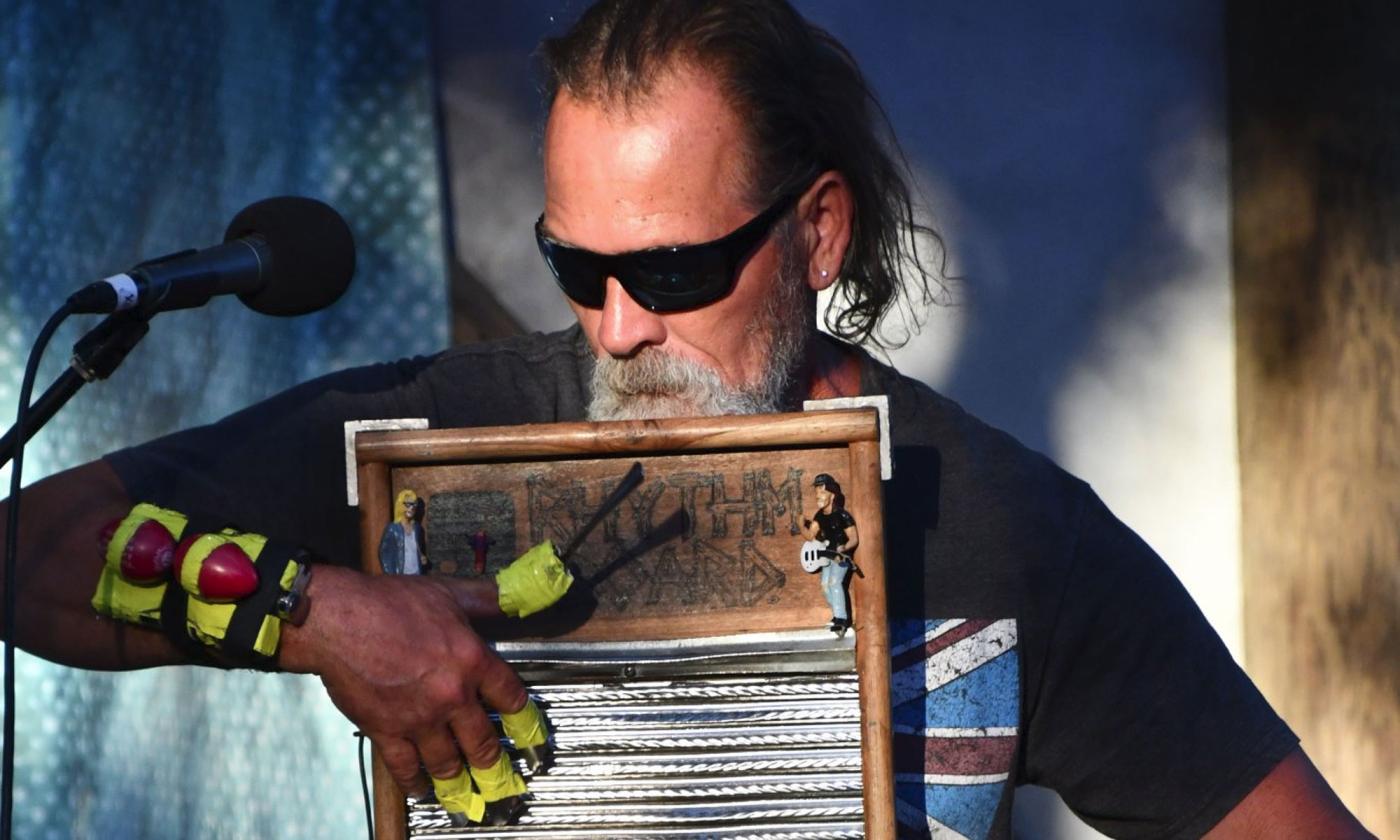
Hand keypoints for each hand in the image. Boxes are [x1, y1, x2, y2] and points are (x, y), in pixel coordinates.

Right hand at [278, 565, 518, 796]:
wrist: (338, 620)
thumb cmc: (390, 603)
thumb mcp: (448, 594)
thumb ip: (486, 599)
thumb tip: (515, 594)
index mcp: (472, 661)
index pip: (511, 698)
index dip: (523, 717)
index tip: (526, 731)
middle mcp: (452, 696)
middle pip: (483, 742)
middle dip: (492, 760)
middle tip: (498, 772)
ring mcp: (419, 718)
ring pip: (448, 762)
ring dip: (458, 776)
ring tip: (465, 785)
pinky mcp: (386, 731)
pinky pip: (406, 767)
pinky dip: (416, 782)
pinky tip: (422, 787)